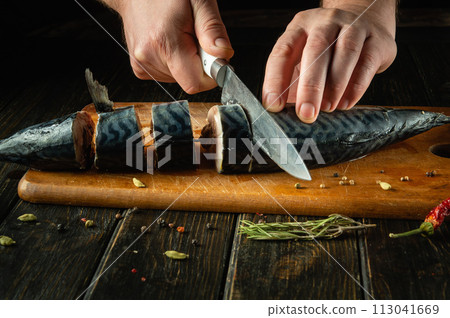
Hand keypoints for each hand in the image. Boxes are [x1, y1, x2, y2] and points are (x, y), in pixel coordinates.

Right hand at [110, 0, 233, 93]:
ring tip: (179, 36)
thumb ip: (212, 29)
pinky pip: (168, 75)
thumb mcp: (198, 0)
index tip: (214, 57)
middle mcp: (149, 56)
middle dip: (199, 63)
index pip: (195, 83)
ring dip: (186, 62)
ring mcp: (142, 64)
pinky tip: (169, 43)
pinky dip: (174, 63)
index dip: (211, 74)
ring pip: (179, 78)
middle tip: (194, 37)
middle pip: (189, 80)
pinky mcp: (139, 67)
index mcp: (165, 41)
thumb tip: (224, 54)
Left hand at [262, 4, 396, 122]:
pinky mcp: (377, 39)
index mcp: (299, 27)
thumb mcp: (304, 58)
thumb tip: (283, 113)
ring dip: (335, 85)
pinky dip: (356, 86)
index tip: (274, 105)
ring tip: (327, 108)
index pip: (282, 51)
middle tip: (306, 113)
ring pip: (345, 52)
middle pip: (315, 50)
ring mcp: (353, 27)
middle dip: (309, 86)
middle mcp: (325, 22)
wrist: (367, 22)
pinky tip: (346, 103)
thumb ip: (293, 82)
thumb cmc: (328, 50)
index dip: (275, 79)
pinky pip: (367, 62)